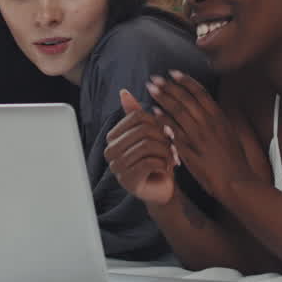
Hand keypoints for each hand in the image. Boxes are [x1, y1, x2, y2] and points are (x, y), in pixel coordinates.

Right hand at [104, 88, 177, 205]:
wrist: (163, 189)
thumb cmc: (157, 159)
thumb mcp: (149, 134)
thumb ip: (136, 114)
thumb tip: (124, 92)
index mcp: (112, 137)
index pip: (136, 117)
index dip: (156, 122)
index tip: (166, 133)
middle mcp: (110, 152)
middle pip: (142, 130)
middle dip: (162, 137)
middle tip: (171, 147)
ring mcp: (117, 168)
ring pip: (147, 146)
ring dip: (165, 152)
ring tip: (170, 158)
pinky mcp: (128, 181)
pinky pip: (149, 162)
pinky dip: (164, 163)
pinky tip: (167, 168)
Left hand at [146, 70, 258, 198]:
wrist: (236, 182)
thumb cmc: (235, 161)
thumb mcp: (229, 134)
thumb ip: (217, 121)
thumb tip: (208, 109)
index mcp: (220, 117)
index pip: (200, 92)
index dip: (185, 81)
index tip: (172, 73)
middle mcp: (209, 123)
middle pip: (185, 98)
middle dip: (168, 86)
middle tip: (154, 78)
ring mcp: (199, 136)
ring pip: (178, 111)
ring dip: (163, 98)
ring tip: (151, 90)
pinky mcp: (190, 150)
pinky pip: (173, 131)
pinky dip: (163, 120)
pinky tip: (153, 113)